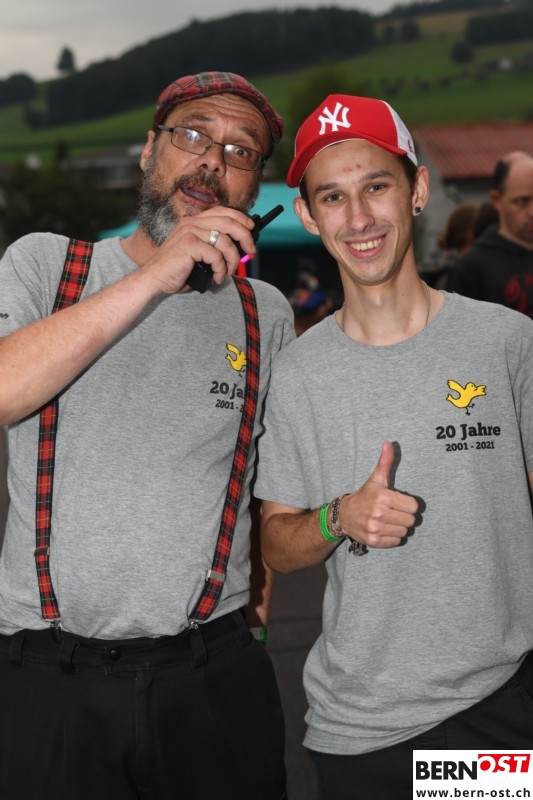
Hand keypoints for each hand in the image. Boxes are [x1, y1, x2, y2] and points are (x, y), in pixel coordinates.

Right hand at [139, 208, 256, 293]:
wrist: (154, 278)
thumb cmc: (176, 269)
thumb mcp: (197, 253)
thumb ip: (213, 245)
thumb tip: (239, 247)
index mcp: (193, 221)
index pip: (222, 211)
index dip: (240, 218)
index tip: (252, 229)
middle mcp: (191, 223)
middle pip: (228, 222)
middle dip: (245, 237)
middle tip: (252, 252)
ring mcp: (189, 232)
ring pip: (225, 241)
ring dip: (233, 260)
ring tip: (229, 272)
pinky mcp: (189, 245)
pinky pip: (216, 256)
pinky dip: (221, 269)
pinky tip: (217, 278)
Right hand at [340, 442, 418, 548]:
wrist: (343, 516)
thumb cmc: (364, 496)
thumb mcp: (375, 479)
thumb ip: (385, 462)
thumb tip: (388, 443)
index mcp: (383, 496)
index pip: (413, 506)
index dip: (408, 504)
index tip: (399, 502)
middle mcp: (379, 513)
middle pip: (411, 520)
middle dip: (405, 516)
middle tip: (395, 512)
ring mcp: (376, 529)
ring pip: (405, 531)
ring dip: (399, 527)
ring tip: (389, 521)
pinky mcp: (374, 541)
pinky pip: (397, 541)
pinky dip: (393, 537)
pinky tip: (384, 529)